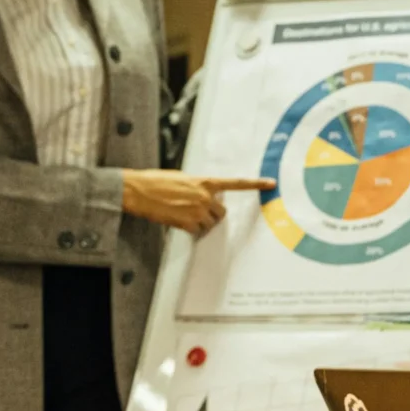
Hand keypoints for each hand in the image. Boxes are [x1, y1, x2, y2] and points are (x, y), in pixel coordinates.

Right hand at [119, 170, 273, 235]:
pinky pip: (197, 231)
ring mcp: (198, 210)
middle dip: (212, 215)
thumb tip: (204, 195)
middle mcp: (205, 196)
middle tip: (196, 212)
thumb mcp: (182, 179)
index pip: (236, 183)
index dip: (255, 184)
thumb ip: (197, 187)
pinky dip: (190, 229)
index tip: (271, 183)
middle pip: (221, 213)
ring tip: (182, 214)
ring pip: (209, 224)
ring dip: (200, 223)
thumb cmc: (156, 182)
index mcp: (205, 182)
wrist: (138, 190)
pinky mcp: (188, 222)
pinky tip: (177, 220)